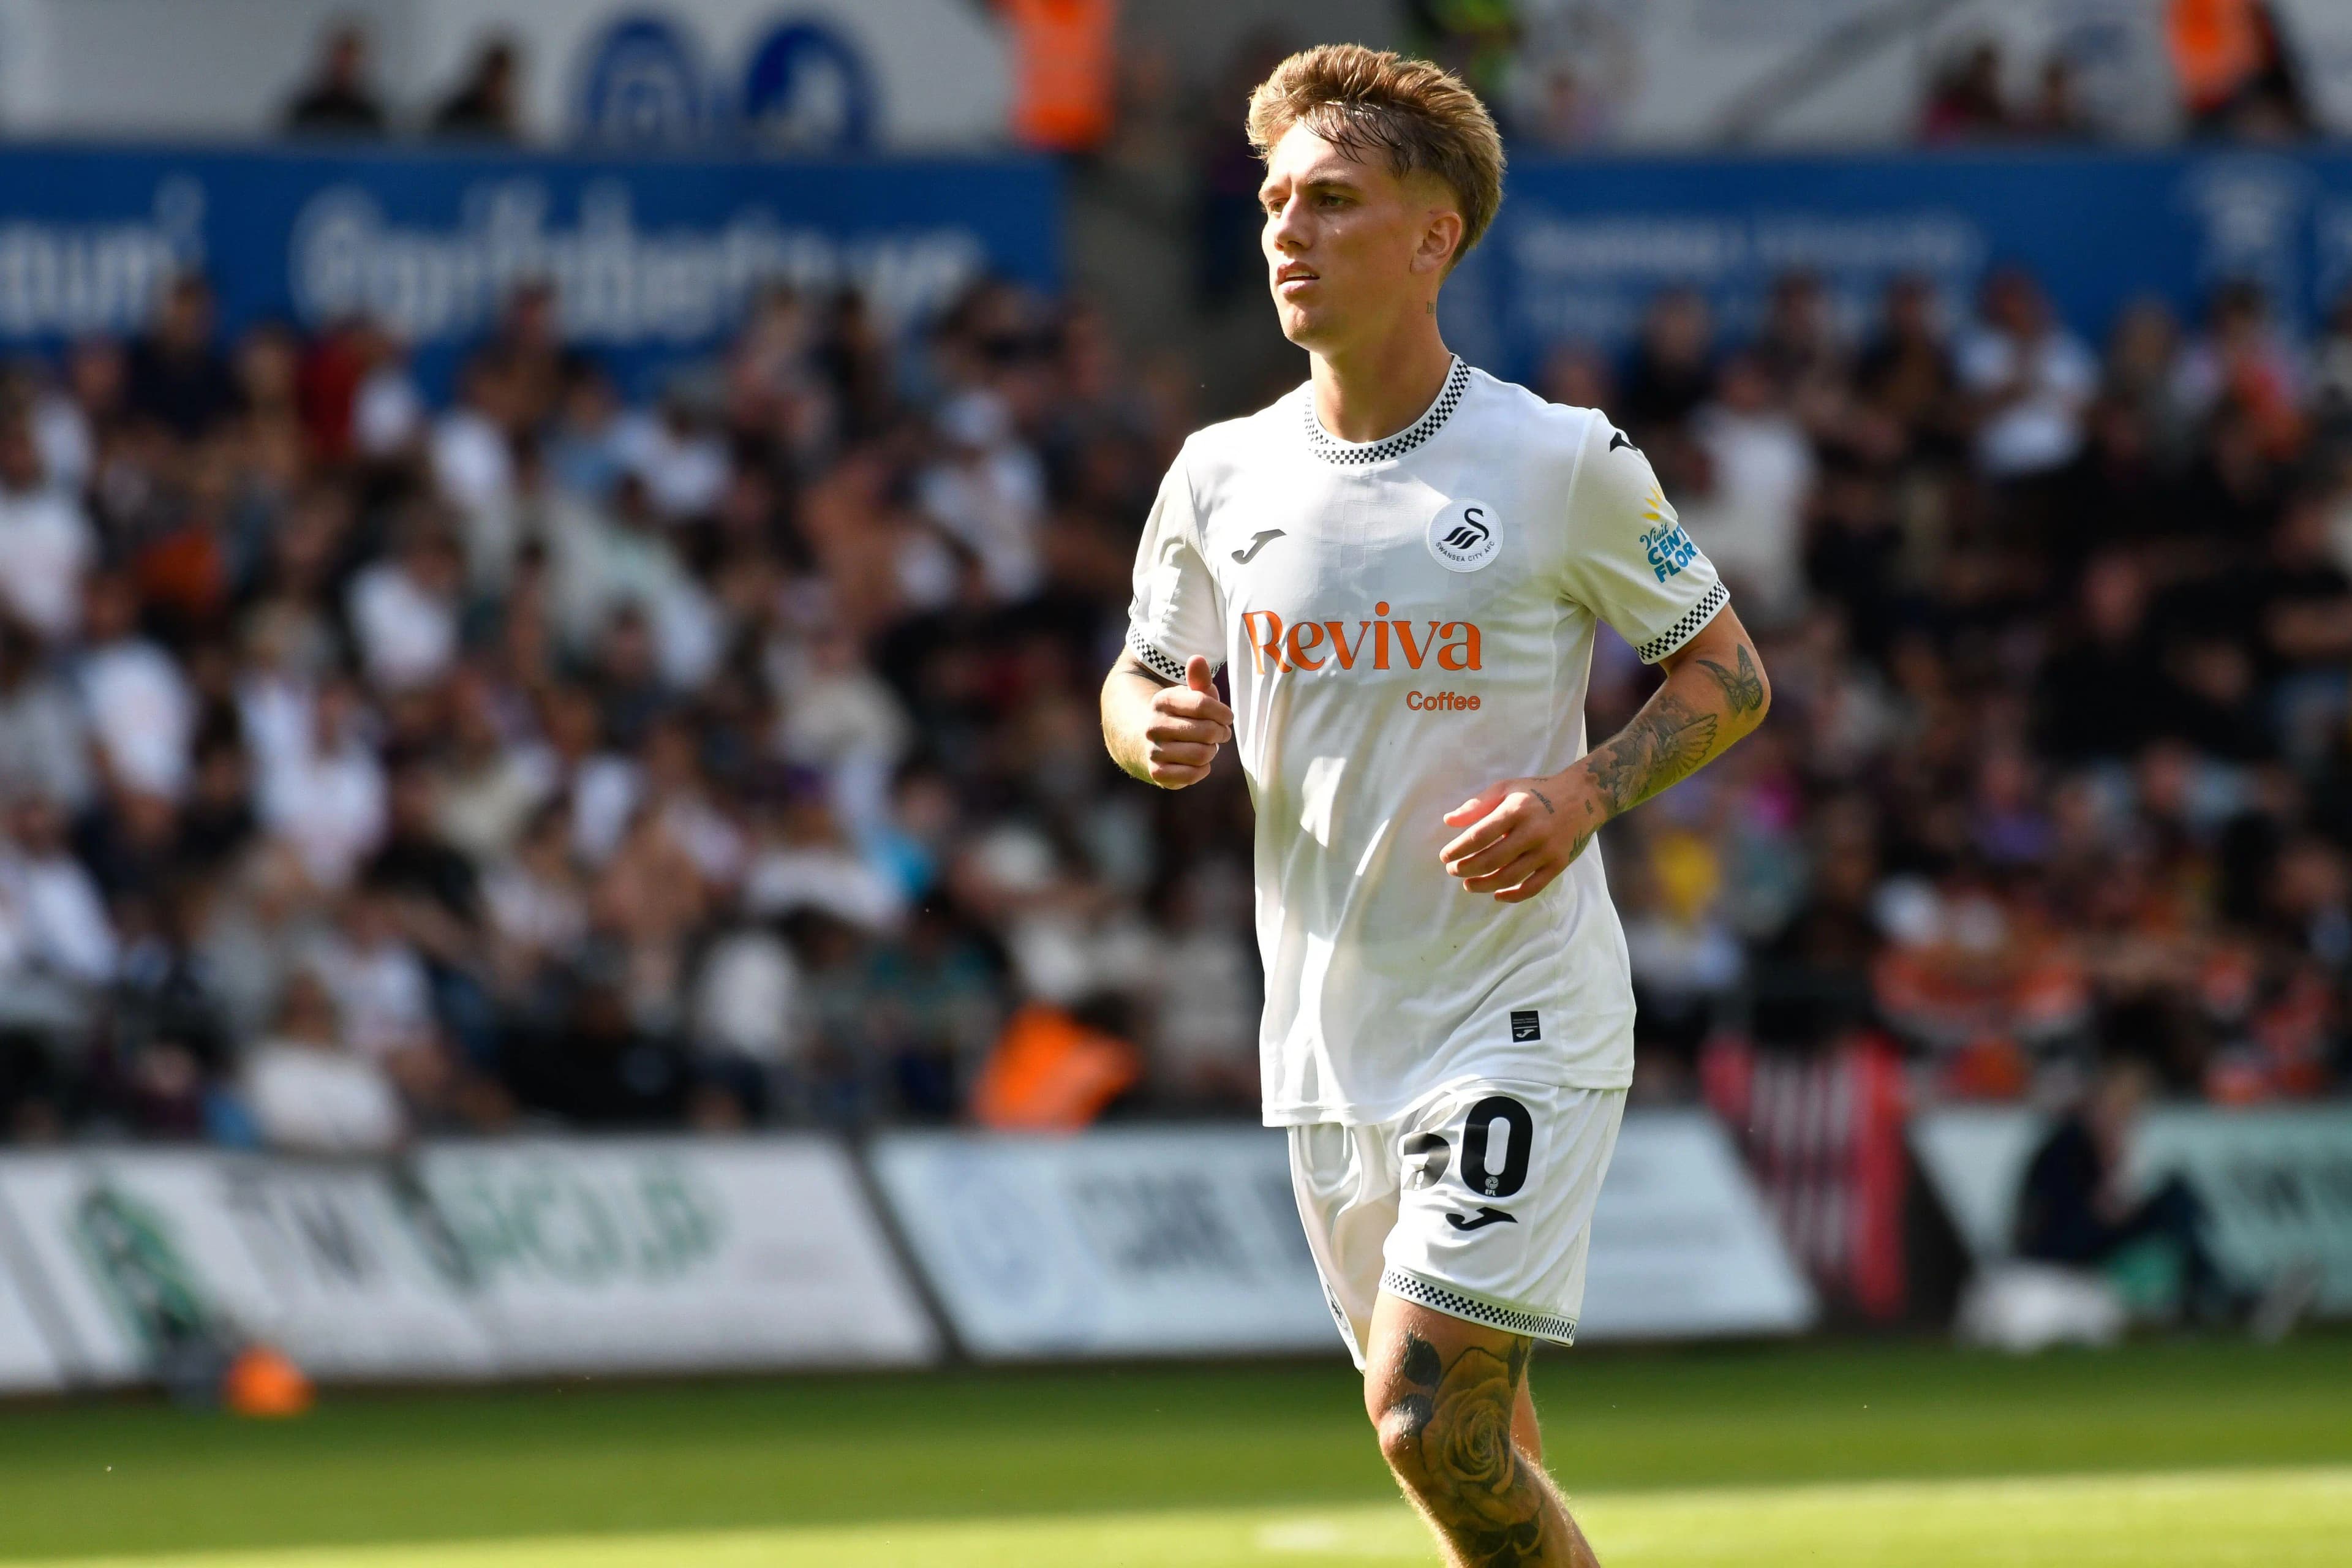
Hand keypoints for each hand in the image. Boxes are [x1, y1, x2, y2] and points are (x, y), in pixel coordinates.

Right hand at [1140, 656, 1233, 787]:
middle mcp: (1153, 725)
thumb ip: (1198, 679)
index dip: (1223, 713)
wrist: (1151, 743)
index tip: (1227, 717)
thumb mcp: (1189, 695)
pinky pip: (1192, 775)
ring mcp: (1153, 750)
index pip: (1202, 704)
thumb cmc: (1180, 716)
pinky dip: (1202, 769)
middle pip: (1206, 731)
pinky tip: (1199, 762)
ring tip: (1209, 746)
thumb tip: (1197, 658)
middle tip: (1221, 733)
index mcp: (1162, 701)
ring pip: (1201, 754)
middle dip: (1220, 733)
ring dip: (1212, 752)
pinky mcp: (1158, 773)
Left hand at [1439, 773, 1601, 903]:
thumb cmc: (1538, 792)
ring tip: (1468, 885)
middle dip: (1467, 869)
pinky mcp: (1559, 864)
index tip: (1445, 856)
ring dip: (1484, 885)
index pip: (1479, 836)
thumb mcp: (1507, 788)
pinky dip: (1513, 896)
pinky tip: (1497, 895)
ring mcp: (1547, 850)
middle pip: (1492, 859)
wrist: (1584, 797)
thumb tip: (1448, 821)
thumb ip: (1477, 804)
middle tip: (1453, 871)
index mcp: (1516, 810)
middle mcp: (1532, 831)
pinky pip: (1533, 887)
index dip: (1458, 849)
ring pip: (1510, 877)